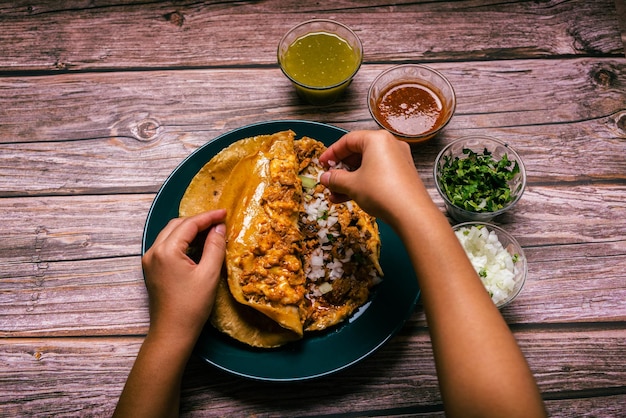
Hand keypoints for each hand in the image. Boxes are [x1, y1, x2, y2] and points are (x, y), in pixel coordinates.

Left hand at [141, 209, 226, 341]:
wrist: (172, 332)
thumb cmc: (192, 306)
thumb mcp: (209, 274)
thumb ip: (215, 246)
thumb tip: (219, 227)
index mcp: (166, 251)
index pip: (189, 224)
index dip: (209, 217)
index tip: (225, 213)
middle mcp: (153, 251)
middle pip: (177, 225)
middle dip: (198, 221)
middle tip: (219, 222)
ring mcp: (150, 260)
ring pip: (170, 234)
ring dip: (190, 229)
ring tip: (210, 231)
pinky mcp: (152, 268)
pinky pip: (167, 245)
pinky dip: (182, 241)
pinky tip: (197, 245)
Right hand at [319, 130, 427, 224]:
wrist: (411, 213)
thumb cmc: (381, 192)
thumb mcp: (352, 185)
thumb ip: (335, 179)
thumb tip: (325, 178)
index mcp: (377, 139)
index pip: (348, 140)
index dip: (331, 153)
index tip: (321, 164)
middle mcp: (390, 145)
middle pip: (358, 153)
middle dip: (341, 169)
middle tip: (329, 179)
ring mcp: (398, 159)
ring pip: (367, 166)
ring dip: (350, 179)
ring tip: (335, 194)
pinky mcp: (403, 174)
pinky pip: (378, 173)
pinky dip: (363, 182)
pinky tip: (349, 197)